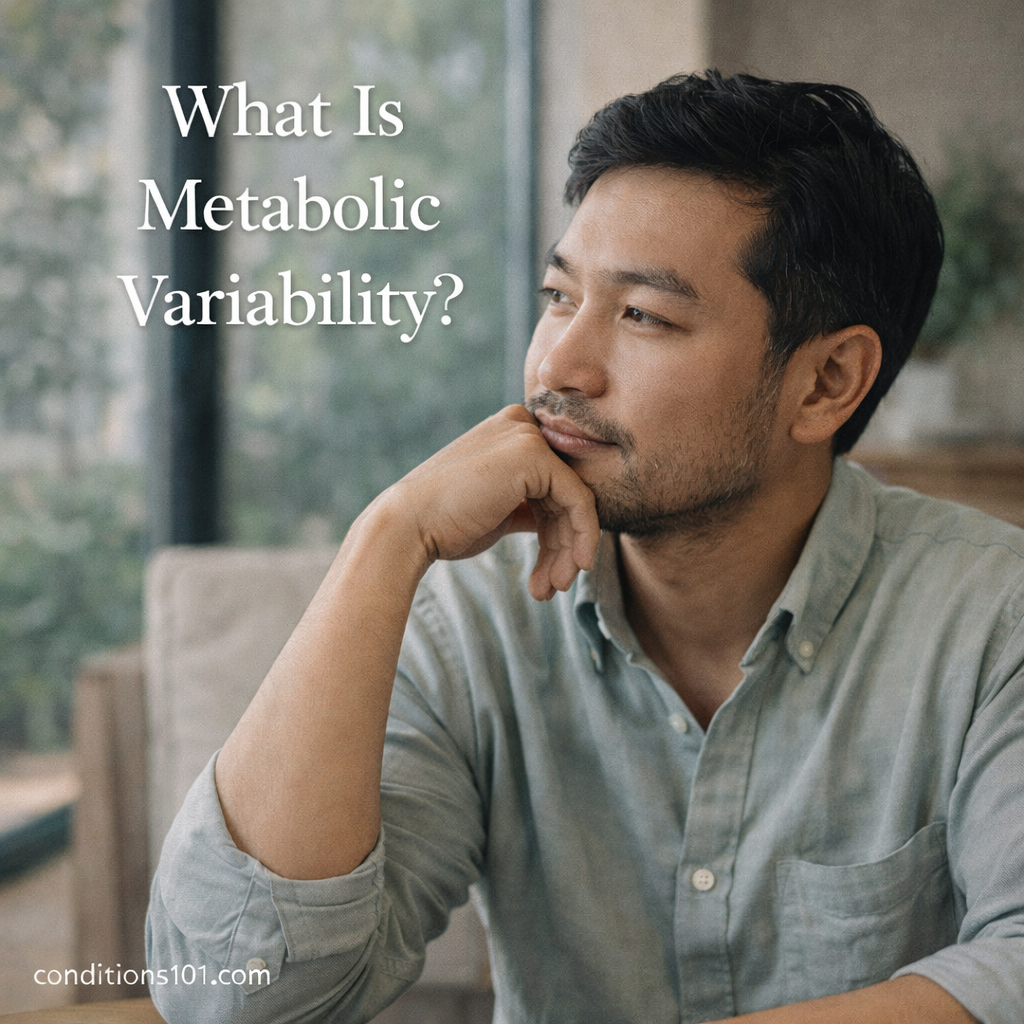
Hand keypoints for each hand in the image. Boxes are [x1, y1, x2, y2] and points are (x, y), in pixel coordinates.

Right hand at [379, 404, 600, 599]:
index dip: (559, 530)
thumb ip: (530, 505)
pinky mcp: (534, 455)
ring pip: (575, 500)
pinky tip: (569, 570)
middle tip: (556, 586)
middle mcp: (520, 425)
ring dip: (568, 551)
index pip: (554, 483)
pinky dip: (581, 538)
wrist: (409, 526)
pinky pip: (579, 500)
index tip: (553, 572)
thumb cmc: (444, 524)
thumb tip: (566, 523)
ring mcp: (527, 436)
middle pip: (565, 493)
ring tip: (553, 588)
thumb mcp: (498, 510)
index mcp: (509, 432)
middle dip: (565, 545)